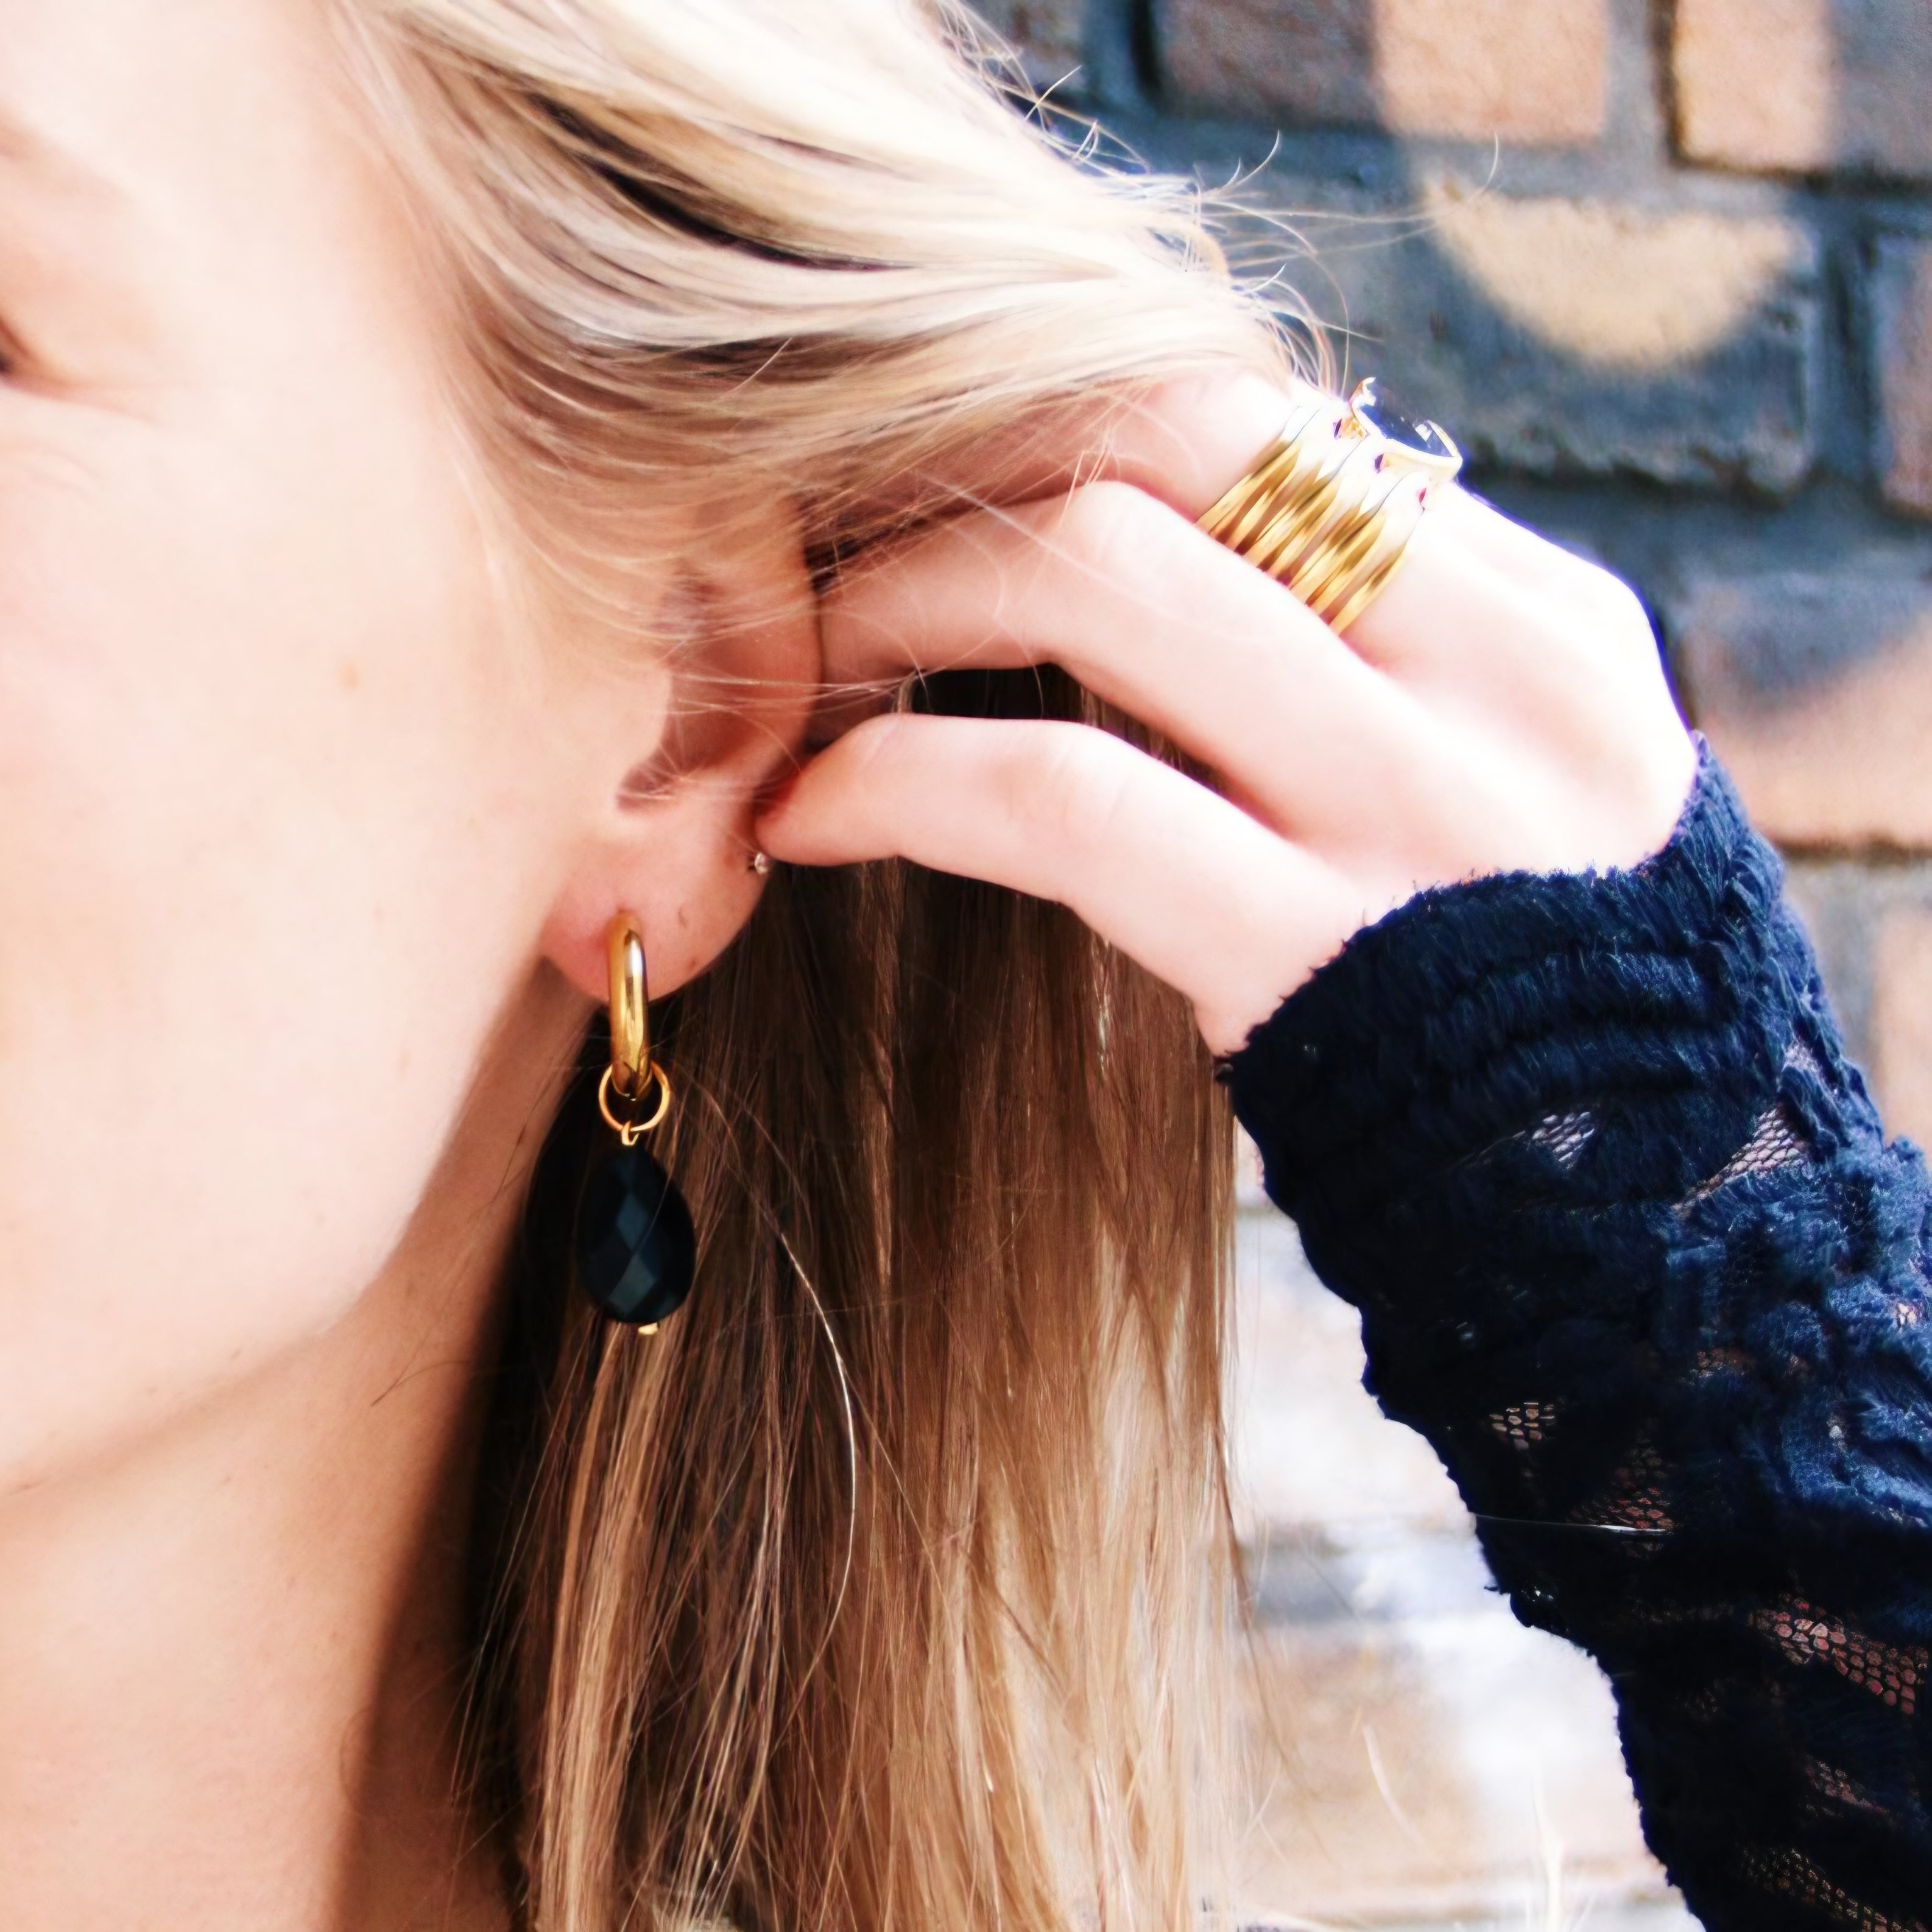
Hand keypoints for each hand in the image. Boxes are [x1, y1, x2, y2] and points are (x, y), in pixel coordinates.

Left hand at [755, 375, 1697, 1055]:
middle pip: (1170, 440)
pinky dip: (893, 782)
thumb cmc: (1544, 1020)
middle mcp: (1497, 676)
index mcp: (1541, 626)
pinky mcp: (1313, 955)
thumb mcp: (1520, 796)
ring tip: (809, 675)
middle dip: (972, 478)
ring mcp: (1416, 808)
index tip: (949, 495)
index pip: (1265, 422)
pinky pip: (1059, 798)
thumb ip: (1388, 677)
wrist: (1666, 1246)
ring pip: (1094, 581)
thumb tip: (1185, 573)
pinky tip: (806, 820)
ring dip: (901, 604)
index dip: (1063, 428)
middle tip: (846, 555)